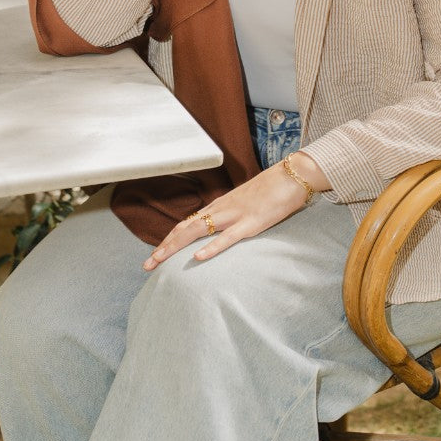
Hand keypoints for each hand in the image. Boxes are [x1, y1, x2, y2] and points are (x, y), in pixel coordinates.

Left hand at [142, 153, 329, 267]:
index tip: (156, 254)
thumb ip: (235, 216)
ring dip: (175, 247)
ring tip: (159, 261)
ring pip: (198, 231)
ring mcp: (235, 215)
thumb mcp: (248, 204)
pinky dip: (211, 247)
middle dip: (164, 247)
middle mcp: (222, 209)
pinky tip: (197, 257)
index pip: (188, 223)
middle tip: (147, 265)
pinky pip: (228, 237)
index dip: (170, 239)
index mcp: (221, 206)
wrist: (293, 175)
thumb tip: (225, 230)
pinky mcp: (251, 223)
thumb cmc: (273, 190)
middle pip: (186, 228)